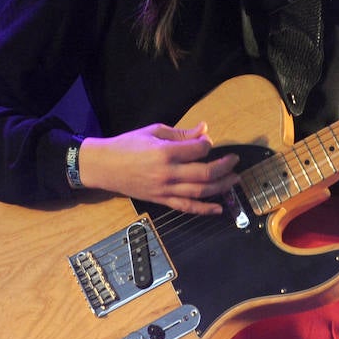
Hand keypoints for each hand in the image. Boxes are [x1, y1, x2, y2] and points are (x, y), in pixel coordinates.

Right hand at [78, 122, 240, 214]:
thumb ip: (181, 133)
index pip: (198, 149)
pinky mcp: (161, 200)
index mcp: (164, 152)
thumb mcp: (153, 131)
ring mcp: (165, 190)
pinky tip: (219, 208)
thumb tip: (204, 129)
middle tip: (235, 160)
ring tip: (235, 180)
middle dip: (224, 166)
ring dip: (221, 187)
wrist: (104, 166)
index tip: (208, 140)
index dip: (207, 144)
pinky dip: (205, 209)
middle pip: (204, 173)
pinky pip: (187, 207)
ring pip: (200, 192)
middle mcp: (167, 173)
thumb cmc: (127, 145)